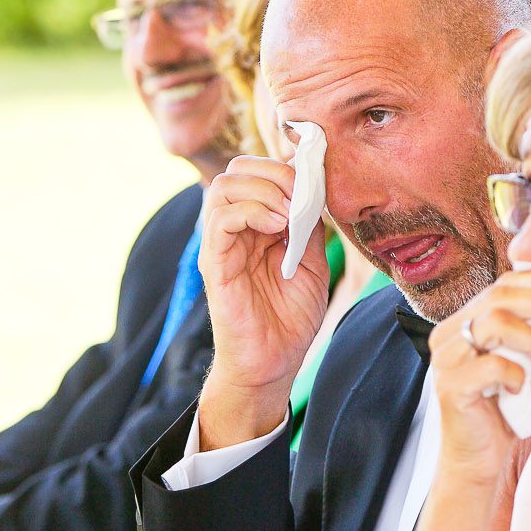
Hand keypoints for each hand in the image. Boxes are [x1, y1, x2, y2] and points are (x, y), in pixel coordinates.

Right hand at [194, 150, 332, 448]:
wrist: (274, 362)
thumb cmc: (290, 317)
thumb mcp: (313, 261)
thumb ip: (310, 225)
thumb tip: (316, 188)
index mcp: (257, 224)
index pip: (258, 171)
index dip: (286, 167)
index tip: (315, 181)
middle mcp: (235, 229)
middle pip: (238, 170)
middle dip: (275, 172)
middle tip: (301, 196)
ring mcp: (221, 243)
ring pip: (225, 186)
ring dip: (264, 189)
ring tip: (290, 214)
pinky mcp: (214, 262)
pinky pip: (221, 218)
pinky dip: (252, 211)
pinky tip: (278, 227)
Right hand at [427, 267, 530, 483]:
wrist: (478, 460)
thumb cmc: (502, 409)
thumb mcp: (520, 360)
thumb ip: (529, 330)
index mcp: (462, 323)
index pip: (500, 285)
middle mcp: (448, 336)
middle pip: (498, 298)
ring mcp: (446, 360)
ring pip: (494, 324)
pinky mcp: (451, 387)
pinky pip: (492, 366)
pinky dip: (516, 373)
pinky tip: (522, 388)